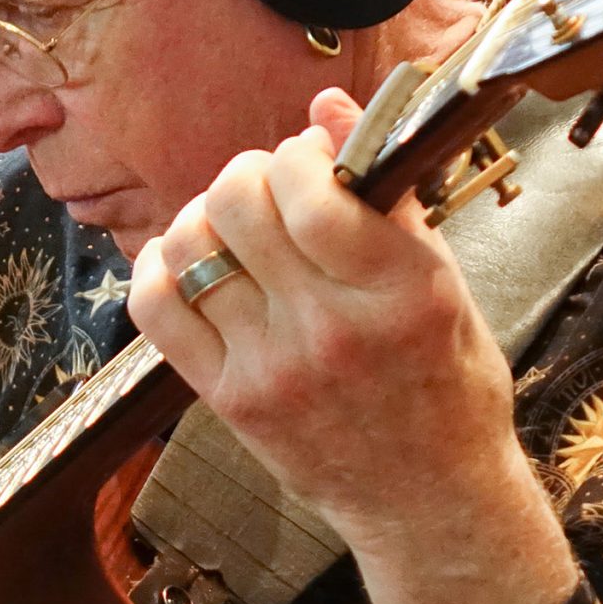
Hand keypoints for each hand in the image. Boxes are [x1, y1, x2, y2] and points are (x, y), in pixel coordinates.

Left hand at [127, 88, 576, 603]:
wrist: (428, 496)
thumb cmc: (446, 381)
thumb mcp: (443, 282)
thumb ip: (384, 194)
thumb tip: (325, 106)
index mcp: (399, 291)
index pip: (310, 191)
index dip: (295, 155)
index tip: (309, 160)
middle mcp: (330, 330)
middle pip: (238, 205)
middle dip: (247, 174)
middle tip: (267, 189)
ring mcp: (271, 368)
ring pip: (189, 247)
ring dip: (204, 216)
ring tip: (232, 227)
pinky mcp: (229, 399)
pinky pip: (156, 309)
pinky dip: (159, 269)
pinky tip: (190, 265)